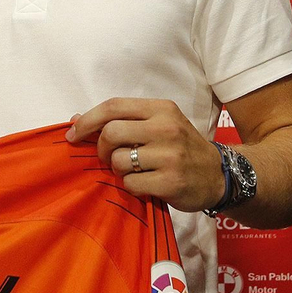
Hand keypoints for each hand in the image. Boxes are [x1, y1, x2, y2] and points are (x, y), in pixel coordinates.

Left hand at [66, 98, 225, 212]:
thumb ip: (123, 121)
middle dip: (101, 148)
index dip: (87, 120)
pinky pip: (130, 183)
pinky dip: (130, 186)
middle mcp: (166, 128)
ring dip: (117, 169)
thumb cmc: (182, 147)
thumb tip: (75, 120)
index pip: (113, 106)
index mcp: (161, 108)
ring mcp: (169, 155)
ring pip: (118, 160)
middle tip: (107, 157)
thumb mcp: (159, 125)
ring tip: (132, 170)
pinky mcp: (170, 181)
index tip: (73, 134)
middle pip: (111, 132)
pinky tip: (144, 183)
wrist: (219, 174)